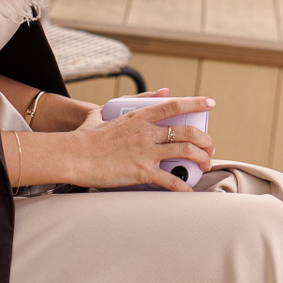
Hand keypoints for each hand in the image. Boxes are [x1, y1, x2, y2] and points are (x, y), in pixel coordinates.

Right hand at [58, 95, 215, 191]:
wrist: (72, 156)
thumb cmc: (85, 137)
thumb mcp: (104, 112)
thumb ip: (131, 102)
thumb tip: (158, 92)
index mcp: (139, 116)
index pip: (174, 105)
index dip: (196, 103)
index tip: (211, 103)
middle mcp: (146, 132)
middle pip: (187, 132)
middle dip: (205, 140)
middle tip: (209, 147)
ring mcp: (145, 152)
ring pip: (185, 152)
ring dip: (201, 159)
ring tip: (206, 164)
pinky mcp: (141, 171)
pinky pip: (170, 180)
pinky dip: (184, 186)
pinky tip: (189, 190)